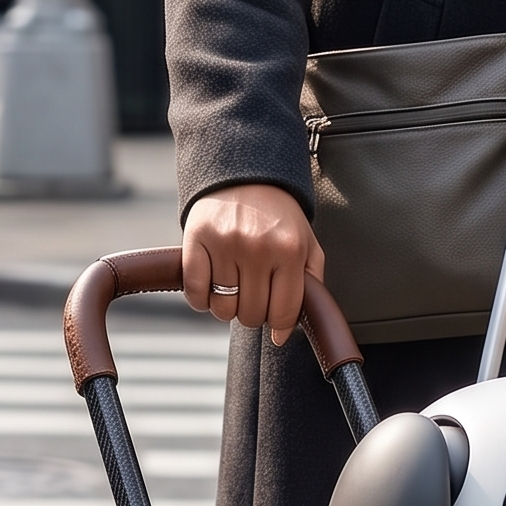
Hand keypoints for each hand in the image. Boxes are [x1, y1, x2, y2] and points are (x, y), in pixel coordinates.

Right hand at [183, 183, 324, 345]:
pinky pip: (195, 293)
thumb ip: (310, 284)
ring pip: (223, 309)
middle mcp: (258, 247)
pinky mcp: (196, 240)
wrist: (245, 174)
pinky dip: (201, 300)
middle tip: (253, 296)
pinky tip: (211, 288)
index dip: (280, 326)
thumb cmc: (278, 216)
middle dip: (254, 314)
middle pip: (252, 315)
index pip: (283, 313)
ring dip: (227, 308)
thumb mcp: (307, 243)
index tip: (276, 325)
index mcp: (289, 250)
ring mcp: (225, 244)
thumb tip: (286, 332)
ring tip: (233, 289)